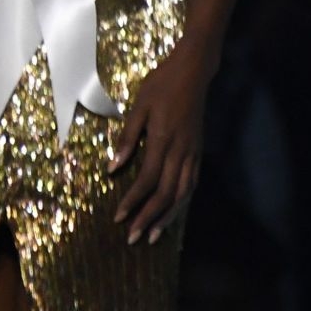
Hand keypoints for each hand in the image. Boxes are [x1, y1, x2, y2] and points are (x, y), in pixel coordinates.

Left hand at [110, 40, 214, 243]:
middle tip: (133, 237)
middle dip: (148, 218)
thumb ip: (127, 137)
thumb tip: (112, 167)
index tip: (119, 217)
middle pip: (165, 194)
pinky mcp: (198, 152)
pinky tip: (172, 213)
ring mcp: (193, 154)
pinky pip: (191, 185)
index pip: (147, 180)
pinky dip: (181, 203)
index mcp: (163, 140)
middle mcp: (181, 152)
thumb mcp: (138, 106)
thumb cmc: (160, 85)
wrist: (193, 73)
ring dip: (167, 217)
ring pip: (182, 194)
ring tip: (153, 236)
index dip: (133, 201)